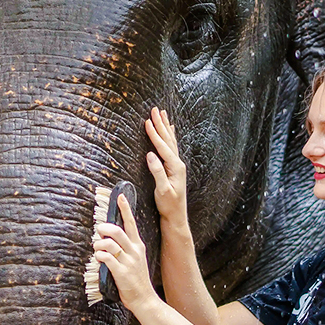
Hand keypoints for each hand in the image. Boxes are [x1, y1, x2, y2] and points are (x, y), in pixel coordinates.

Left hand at [93, 194, 159, 311]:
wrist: (144, 299)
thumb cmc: (136, 279)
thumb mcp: (136, 259)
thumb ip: (125, 248)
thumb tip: (108, 238)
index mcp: (138, 246)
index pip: (131, 223)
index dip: (125, 208)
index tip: (120, 196)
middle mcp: (134, 251)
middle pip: (117, 230)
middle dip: (104, 228)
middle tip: (99, 231)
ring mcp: (128, 261)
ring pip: (109, 243)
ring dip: (98, 243)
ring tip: (97, 248)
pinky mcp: (121, 272)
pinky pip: (106, 258)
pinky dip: (99, 256)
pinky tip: (99, 258)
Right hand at [144, 108, 187, 229]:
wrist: (176, 215)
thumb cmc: (168, 204)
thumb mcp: (162, 190)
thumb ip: (157, 172)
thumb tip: (150, 155)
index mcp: (175, 167)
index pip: (162, 147)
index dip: (154, 134)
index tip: (147, 121)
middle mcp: (178, 163)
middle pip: (168, 139)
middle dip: (161, 124)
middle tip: (155, 109)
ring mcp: (177, 165)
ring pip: (170, 141)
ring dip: (165, 127)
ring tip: (162, 114)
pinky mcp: (174, 168)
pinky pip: (171, 147)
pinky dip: (169, 136)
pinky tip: (170, 130)